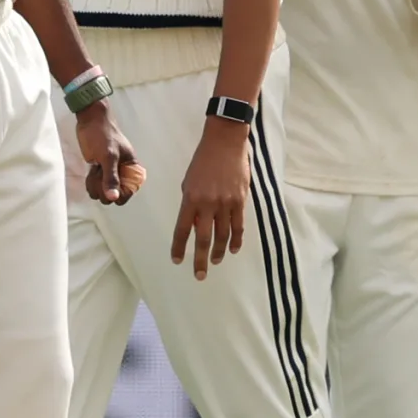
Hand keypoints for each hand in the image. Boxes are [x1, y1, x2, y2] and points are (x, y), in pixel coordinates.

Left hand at [77, 103, 146, 205]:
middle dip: (104, 188)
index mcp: (131, 167)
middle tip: (99, 176)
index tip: (109, 189)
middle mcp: (122, 171)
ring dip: (96, 185)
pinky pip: (96, 185)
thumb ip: (111, 178)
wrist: (90, 120)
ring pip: (104, 191)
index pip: (129, 191)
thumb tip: (113, 197)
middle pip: (115, 194)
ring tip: (94, 172)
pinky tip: (90, 172)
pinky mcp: (99, 170)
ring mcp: (110, 171)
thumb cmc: (103, 134)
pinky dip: (91, 182)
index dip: (119, 194)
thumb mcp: (109, 156)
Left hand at [170, 119, 250, 278]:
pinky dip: (235, 240)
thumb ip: (191, 204)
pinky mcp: (240, 201)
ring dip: (218, 252)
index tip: (177, 260)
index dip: (179, 247)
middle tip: (198, 275)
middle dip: (200, 259)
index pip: (182, 230)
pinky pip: (238, 225)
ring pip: (222, 235)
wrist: (225, 143)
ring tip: (215, 262)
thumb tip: (194, 225)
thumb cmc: (203, 161)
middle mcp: (208, 204)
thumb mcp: (189, 181)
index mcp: (190, 199)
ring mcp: (226, 203)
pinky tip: (233, 249)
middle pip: (203, 238)